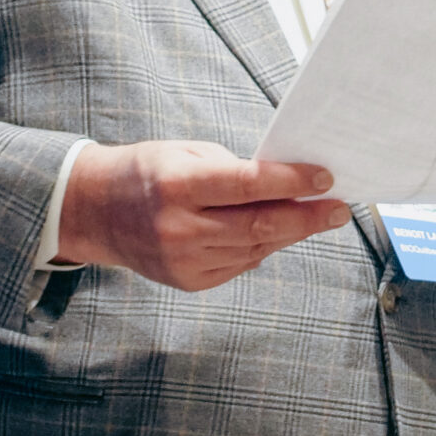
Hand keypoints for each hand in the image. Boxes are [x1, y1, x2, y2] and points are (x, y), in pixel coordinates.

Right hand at [55, 140, 351, 290]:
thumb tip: (287, 188)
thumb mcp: (185, 154)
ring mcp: (184, 261)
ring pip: (255, 249)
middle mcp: (180, 228)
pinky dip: (261, 248)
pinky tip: (273, 233)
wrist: (96, 212)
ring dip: (290, 233)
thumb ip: (233, 170)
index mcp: (178, 186)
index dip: (292, 182)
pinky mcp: (189, 282)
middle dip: (307, 218)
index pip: (248, 185)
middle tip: (339, 209)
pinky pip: (240, 265)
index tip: (325, 178)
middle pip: (260, 227)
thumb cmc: (148, 171)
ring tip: (314, 216)